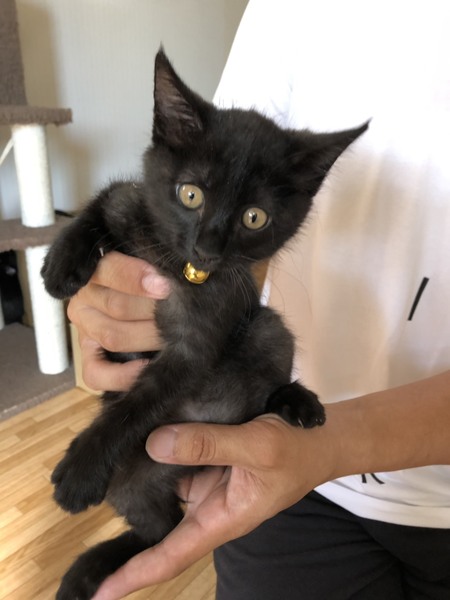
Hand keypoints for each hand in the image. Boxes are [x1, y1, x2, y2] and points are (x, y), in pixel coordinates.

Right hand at [67, 251, 170, 390]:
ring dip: (150, 338)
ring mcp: (85, 332)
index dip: (137, 277)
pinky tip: (148, 366)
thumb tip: (171, 279)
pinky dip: (124, 375)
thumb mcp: (153, 270)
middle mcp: (85, 299)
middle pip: (118, 306)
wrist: (149, 317)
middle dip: (156, 312)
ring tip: (178, 337)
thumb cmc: (156, 286)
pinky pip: (96, 374)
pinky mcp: (88, 362)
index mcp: (97, 269)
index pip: (110, 269)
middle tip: (185, 314)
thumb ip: (156, 269)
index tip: (165, 285)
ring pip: (114, 336)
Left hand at [93, 414, 336, 599]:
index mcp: (220, 519)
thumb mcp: (256, 447)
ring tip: (105, 458)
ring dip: (139, 471)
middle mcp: (206, 505)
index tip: (100, 594)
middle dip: (125, 514)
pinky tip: (140, 430)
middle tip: (86, 506)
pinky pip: (178, 455)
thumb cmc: (297, 451)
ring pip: (163, 480)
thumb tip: (156, 443)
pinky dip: (161, 445)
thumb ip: (209, 445)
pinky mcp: (209, 459)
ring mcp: (206, 481)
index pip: (170, 555)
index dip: (134, 575)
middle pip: (157, 520)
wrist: (319, 440)